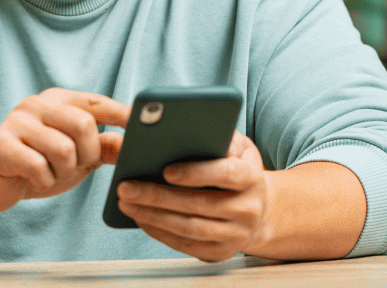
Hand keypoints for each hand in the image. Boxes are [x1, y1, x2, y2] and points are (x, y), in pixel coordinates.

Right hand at [0, 88, 128, 213]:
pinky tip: (33, 179)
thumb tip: (134, 143)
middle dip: (87, 154)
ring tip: (51, 173)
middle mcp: (38, 103)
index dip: (122, 114)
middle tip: (77, 166)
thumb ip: (103, 148)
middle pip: (84, 125)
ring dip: (63, 172)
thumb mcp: (76, 158)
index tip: (143, 125)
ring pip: (63, 149)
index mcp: (59, 100)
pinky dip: (43, 181)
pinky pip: (38, 167)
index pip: (97, 102)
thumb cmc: (36, 166)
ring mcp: (17, 120)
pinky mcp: (0, 143)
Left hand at [116, 132, 274, 261]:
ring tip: (126, 202)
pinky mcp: (220, 252)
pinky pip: (186, 245)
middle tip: (126, 187)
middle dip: (158, 196)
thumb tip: (188, 132)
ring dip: (153, 216)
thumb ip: (220, 138)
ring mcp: (235, 235)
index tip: (166, 170)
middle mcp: (248, 210)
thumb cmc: (239, 168)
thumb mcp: (239, 148)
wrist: (260, 209)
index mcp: (253, 178)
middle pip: (198, 204)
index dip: (197, 173)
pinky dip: (160, 232)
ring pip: (189, 228)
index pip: (227, 174)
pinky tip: (141, 217)